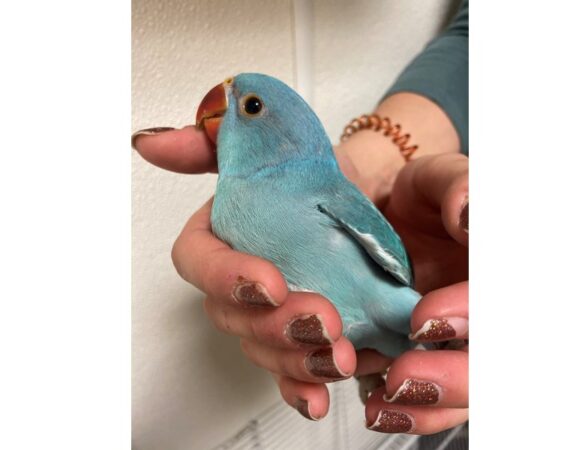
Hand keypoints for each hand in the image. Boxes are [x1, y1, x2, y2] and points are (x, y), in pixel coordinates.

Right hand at [133, 126, 355, 420]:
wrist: (361, 190)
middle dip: (273, 326)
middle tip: (320, 318)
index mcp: (220, 238)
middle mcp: (237, 283)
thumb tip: (153, 142)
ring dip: (295, 360)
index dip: (225, 277)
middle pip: (232, 317)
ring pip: (263, 350)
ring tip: (337, 354)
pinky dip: (302, 389)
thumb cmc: (308, 172)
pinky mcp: (300, 338)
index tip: (268, 281)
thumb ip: (209, 144)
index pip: (198, 262)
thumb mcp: (263, 145)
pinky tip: (319, 397)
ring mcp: (268, 316)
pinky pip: (291, 373)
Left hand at [357, 153, 468, 433]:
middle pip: (490, 364)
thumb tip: (467, 214)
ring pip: (463, 393)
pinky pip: (425, 395)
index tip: (424, 319)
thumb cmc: (417, 197)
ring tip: (385, 406)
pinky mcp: (421, 354)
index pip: (500, 304)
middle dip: (453, 379)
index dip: (470, 316)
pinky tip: (378, 407)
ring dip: (427, 406)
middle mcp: (482, 313)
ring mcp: (456, 340)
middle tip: (405, 377)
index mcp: (496, 272)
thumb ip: (458, 186)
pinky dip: (403, 408)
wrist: (378, 214)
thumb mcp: (438, 178)